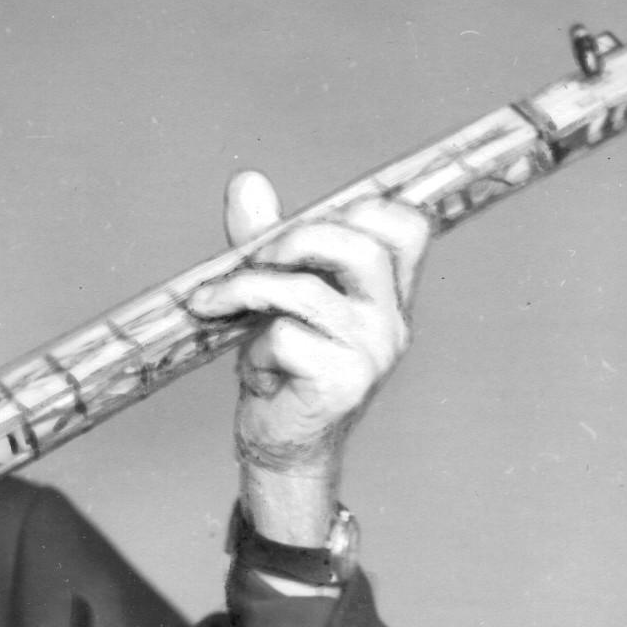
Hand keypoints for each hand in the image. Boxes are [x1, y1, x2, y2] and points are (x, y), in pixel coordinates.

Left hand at [186, 173, 429, 543]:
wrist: (281, 445)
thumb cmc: (281, 366)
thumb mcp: (274, 295)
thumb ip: (266, 240)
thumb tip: (247, 181)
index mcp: (388, 295)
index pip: (407, 227)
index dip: (358, 210)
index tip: (304, 228)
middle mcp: (391, 322)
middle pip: (361, 246)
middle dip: (295, 238)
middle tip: (254, 258)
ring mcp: (371, 354)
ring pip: (306, 290)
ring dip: (248, 290)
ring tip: (219, 305)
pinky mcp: (340, 384)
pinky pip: (283, 338)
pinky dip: (252, 348)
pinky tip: (255, 369)